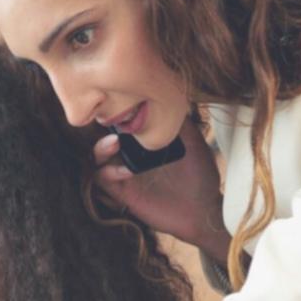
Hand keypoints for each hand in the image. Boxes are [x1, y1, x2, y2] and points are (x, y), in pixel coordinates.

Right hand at [92, 116, 229, 262]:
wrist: (204, 208)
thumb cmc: (200, 174)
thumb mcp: (192, 140)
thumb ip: (178, 120)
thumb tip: (168, 92)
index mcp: (142, 141)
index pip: (119, 122)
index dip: (115, 112)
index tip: (120, 102)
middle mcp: (129, 155)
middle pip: (102, 136)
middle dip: (102, 127)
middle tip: (112, 122)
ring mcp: (123, 174)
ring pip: (96, 159)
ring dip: (101, 149)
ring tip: (114, 143)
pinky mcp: (123, 192)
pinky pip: (103, 181)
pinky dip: (108, 173)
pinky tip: (126, 170)